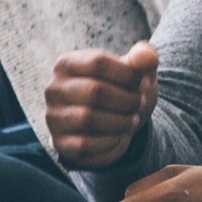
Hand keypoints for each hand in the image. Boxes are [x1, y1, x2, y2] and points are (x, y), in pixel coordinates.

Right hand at [45, 42, 158, 168]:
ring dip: (120, 121)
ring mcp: (54, 117)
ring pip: (88, 118)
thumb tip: (147, 57)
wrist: (113, 122)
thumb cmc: (122, 89)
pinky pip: (84, 144)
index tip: (144, 82)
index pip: (98, 63)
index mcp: (67, 63)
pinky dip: (109, 141)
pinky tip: (120, 136)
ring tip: (133, 119)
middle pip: (94, 91)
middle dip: (126, 99)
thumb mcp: (136, 70)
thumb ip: (144, 57)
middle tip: (140, 103)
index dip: (127, 74)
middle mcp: (54, 89)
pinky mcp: (59, 143)